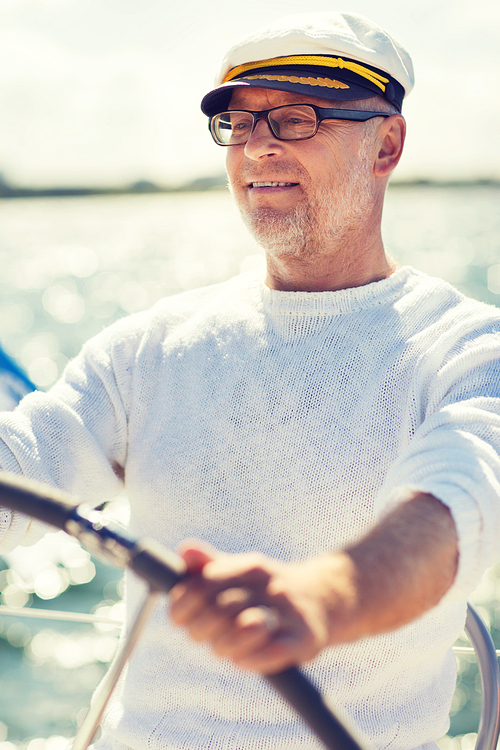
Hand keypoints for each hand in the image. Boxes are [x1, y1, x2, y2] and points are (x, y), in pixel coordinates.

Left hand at [169, 540, 356, 673]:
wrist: (324, 599)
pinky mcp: (306, 638)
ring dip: (224, 646)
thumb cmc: (269, 590)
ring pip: (244, 629)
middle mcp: (271, 584)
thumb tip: (185, 550)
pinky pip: (271, 653)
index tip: (183, 619)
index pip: (203, 584)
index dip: (183, 606)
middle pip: (218, 610)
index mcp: (251, 566)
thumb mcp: (242, 572)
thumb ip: (210, 565)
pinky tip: (243, 660)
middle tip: (206, 637)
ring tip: (225, 648)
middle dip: (202, 631)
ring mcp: (290, 611)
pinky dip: (250, 660)